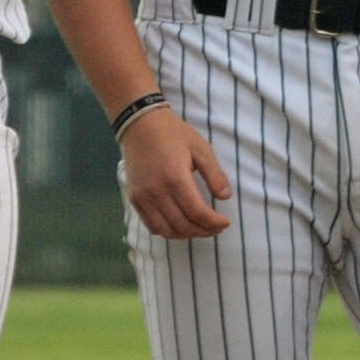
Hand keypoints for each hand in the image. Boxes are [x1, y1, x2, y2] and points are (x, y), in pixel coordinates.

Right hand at [122, 106, 231, 238]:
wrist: (140, 125)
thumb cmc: (173, 134)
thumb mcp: (201, 148)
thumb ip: (214, 174)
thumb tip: (226, 197)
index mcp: (175, 178)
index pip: (197, 213)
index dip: (214, 223)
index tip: (226, 223)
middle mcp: (156, 191)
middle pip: (183, 225)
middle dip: (204, 231)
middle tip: (217, 228)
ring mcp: (142, 197)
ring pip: (166, 230)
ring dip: (186, 235)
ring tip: (201, 229)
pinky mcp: (134, 198)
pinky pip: (151, 225)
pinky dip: (168, 231)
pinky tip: (181, 226)